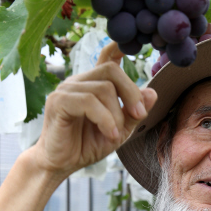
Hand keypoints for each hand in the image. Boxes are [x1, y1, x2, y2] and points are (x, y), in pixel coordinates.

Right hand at [33, 42, 157, 177]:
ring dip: (117, 114)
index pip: (106, 58)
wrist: (62, 164)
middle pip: (111, 71)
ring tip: (116, 134)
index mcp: (94, 85)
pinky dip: (105, 118)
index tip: (129, 45)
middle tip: (139, 115)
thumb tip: (152, 92)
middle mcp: (79, 82)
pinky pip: (89, 102)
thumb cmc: (87, 145)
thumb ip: (134, 113)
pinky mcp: (58, 102)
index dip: (118, 47)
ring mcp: (66, 89)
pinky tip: (110, 133)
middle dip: (131, 93)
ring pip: (103, 88)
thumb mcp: (119, 130)